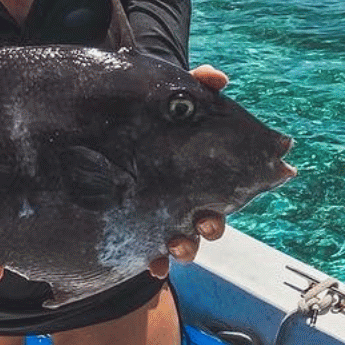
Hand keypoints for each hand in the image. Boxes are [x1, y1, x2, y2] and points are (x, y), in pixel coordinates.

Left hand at [149, 63, 232, 278]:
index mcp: (200, 176)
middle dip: (207, 229)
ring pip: (183, 242)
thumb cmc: (159, 114)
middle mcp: (187, 201)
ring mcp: (164, 216)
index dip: (223, 206)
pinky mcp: (139, 224)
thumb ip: (197, 85)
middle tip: (204, 226)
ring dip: (184, 250)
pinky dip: (154, 261)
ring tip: (175, 249)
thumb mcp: (176, 97)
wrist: (121, 121)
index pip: (221, 195)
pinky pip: (149, 250)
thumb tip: (217, 78)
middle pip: (207, 223)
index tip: (218, 210)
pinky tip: (150, 266)